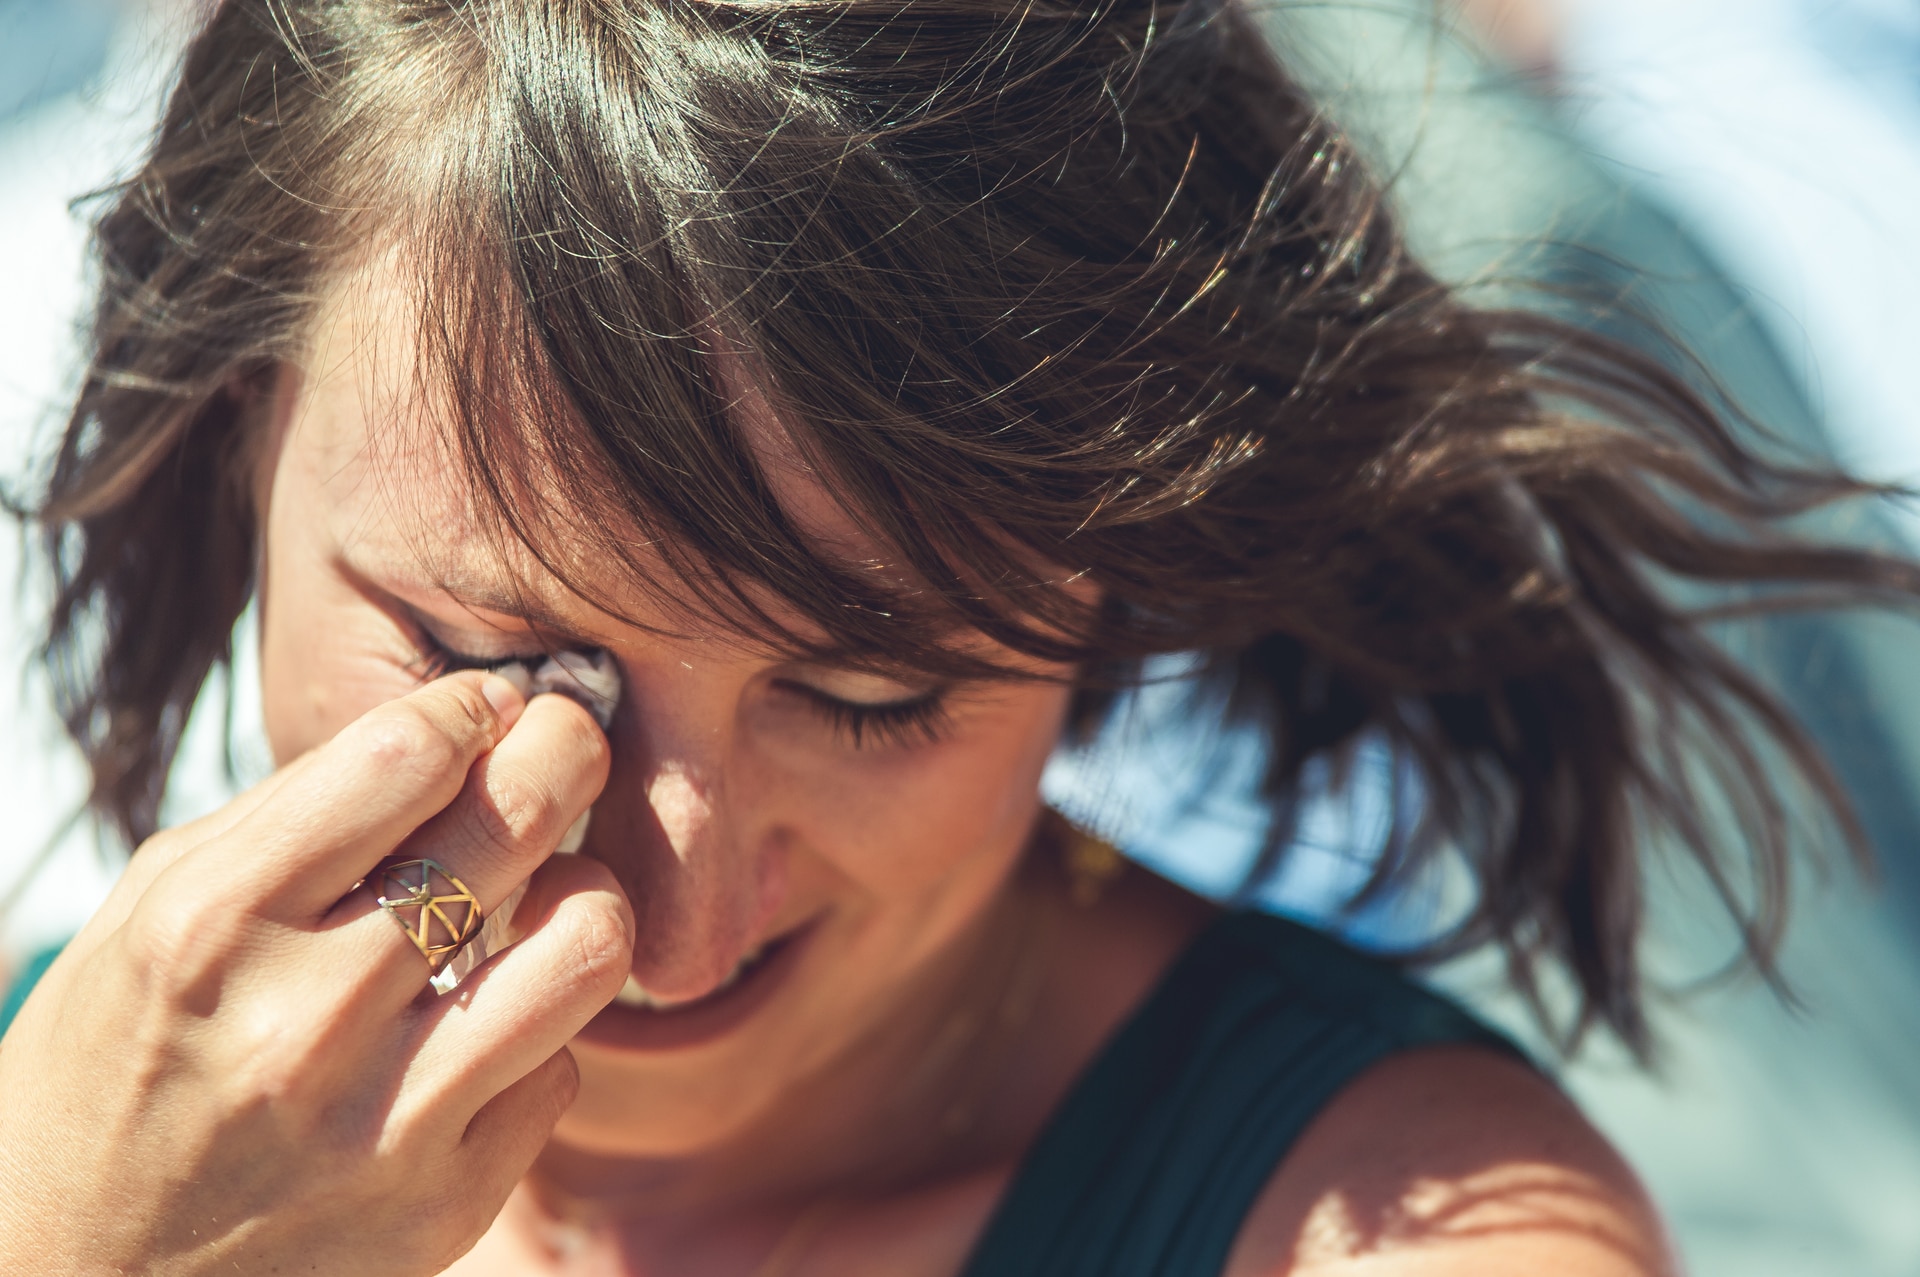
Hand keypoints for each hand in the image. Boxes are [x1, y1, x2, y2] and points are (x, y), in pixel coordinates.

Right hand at [0, 672, 629, 1274]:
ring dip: (582, 893)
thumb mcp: (153, 912)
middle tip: (565, 748)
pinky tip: (481, 1027)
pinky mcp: (448, 1206)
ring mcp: (386, 1123)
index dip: (472, 706)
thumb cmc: (117, 1067)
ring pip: (588, 943)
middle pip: (515, 822)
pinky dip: (535, 1031)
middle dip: (565, 753)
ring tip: (546, 892)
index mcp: (213, 926)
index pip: (403, 755)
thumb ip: (294, 813)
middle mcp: (305, 1021)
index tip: (489, 705)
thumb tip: (454, 723)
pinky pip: (563, 1065)